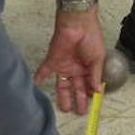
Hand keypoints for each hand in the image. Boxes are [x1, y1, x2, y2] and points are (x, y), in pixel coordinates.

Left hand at [33, 0, 104, 114]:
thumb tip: (98, 91)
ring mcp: (64, 65)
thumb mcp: (98, 59)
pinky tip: (36, 84)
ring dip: (63, 96)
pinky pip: (44, 70)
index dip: (90, 95)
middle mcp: (76, 68)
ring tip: (65, 108)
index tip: (92, 105)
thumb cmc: (91, 37)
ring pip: (62, 84)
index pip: (89, 85)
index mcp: (89, 67)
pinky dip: (39, 77)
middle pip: (76, 88)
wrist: (78, 22)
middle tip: (79, 112)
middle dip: (78, 100)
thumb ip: (95, 76)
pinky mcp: (53, 60)